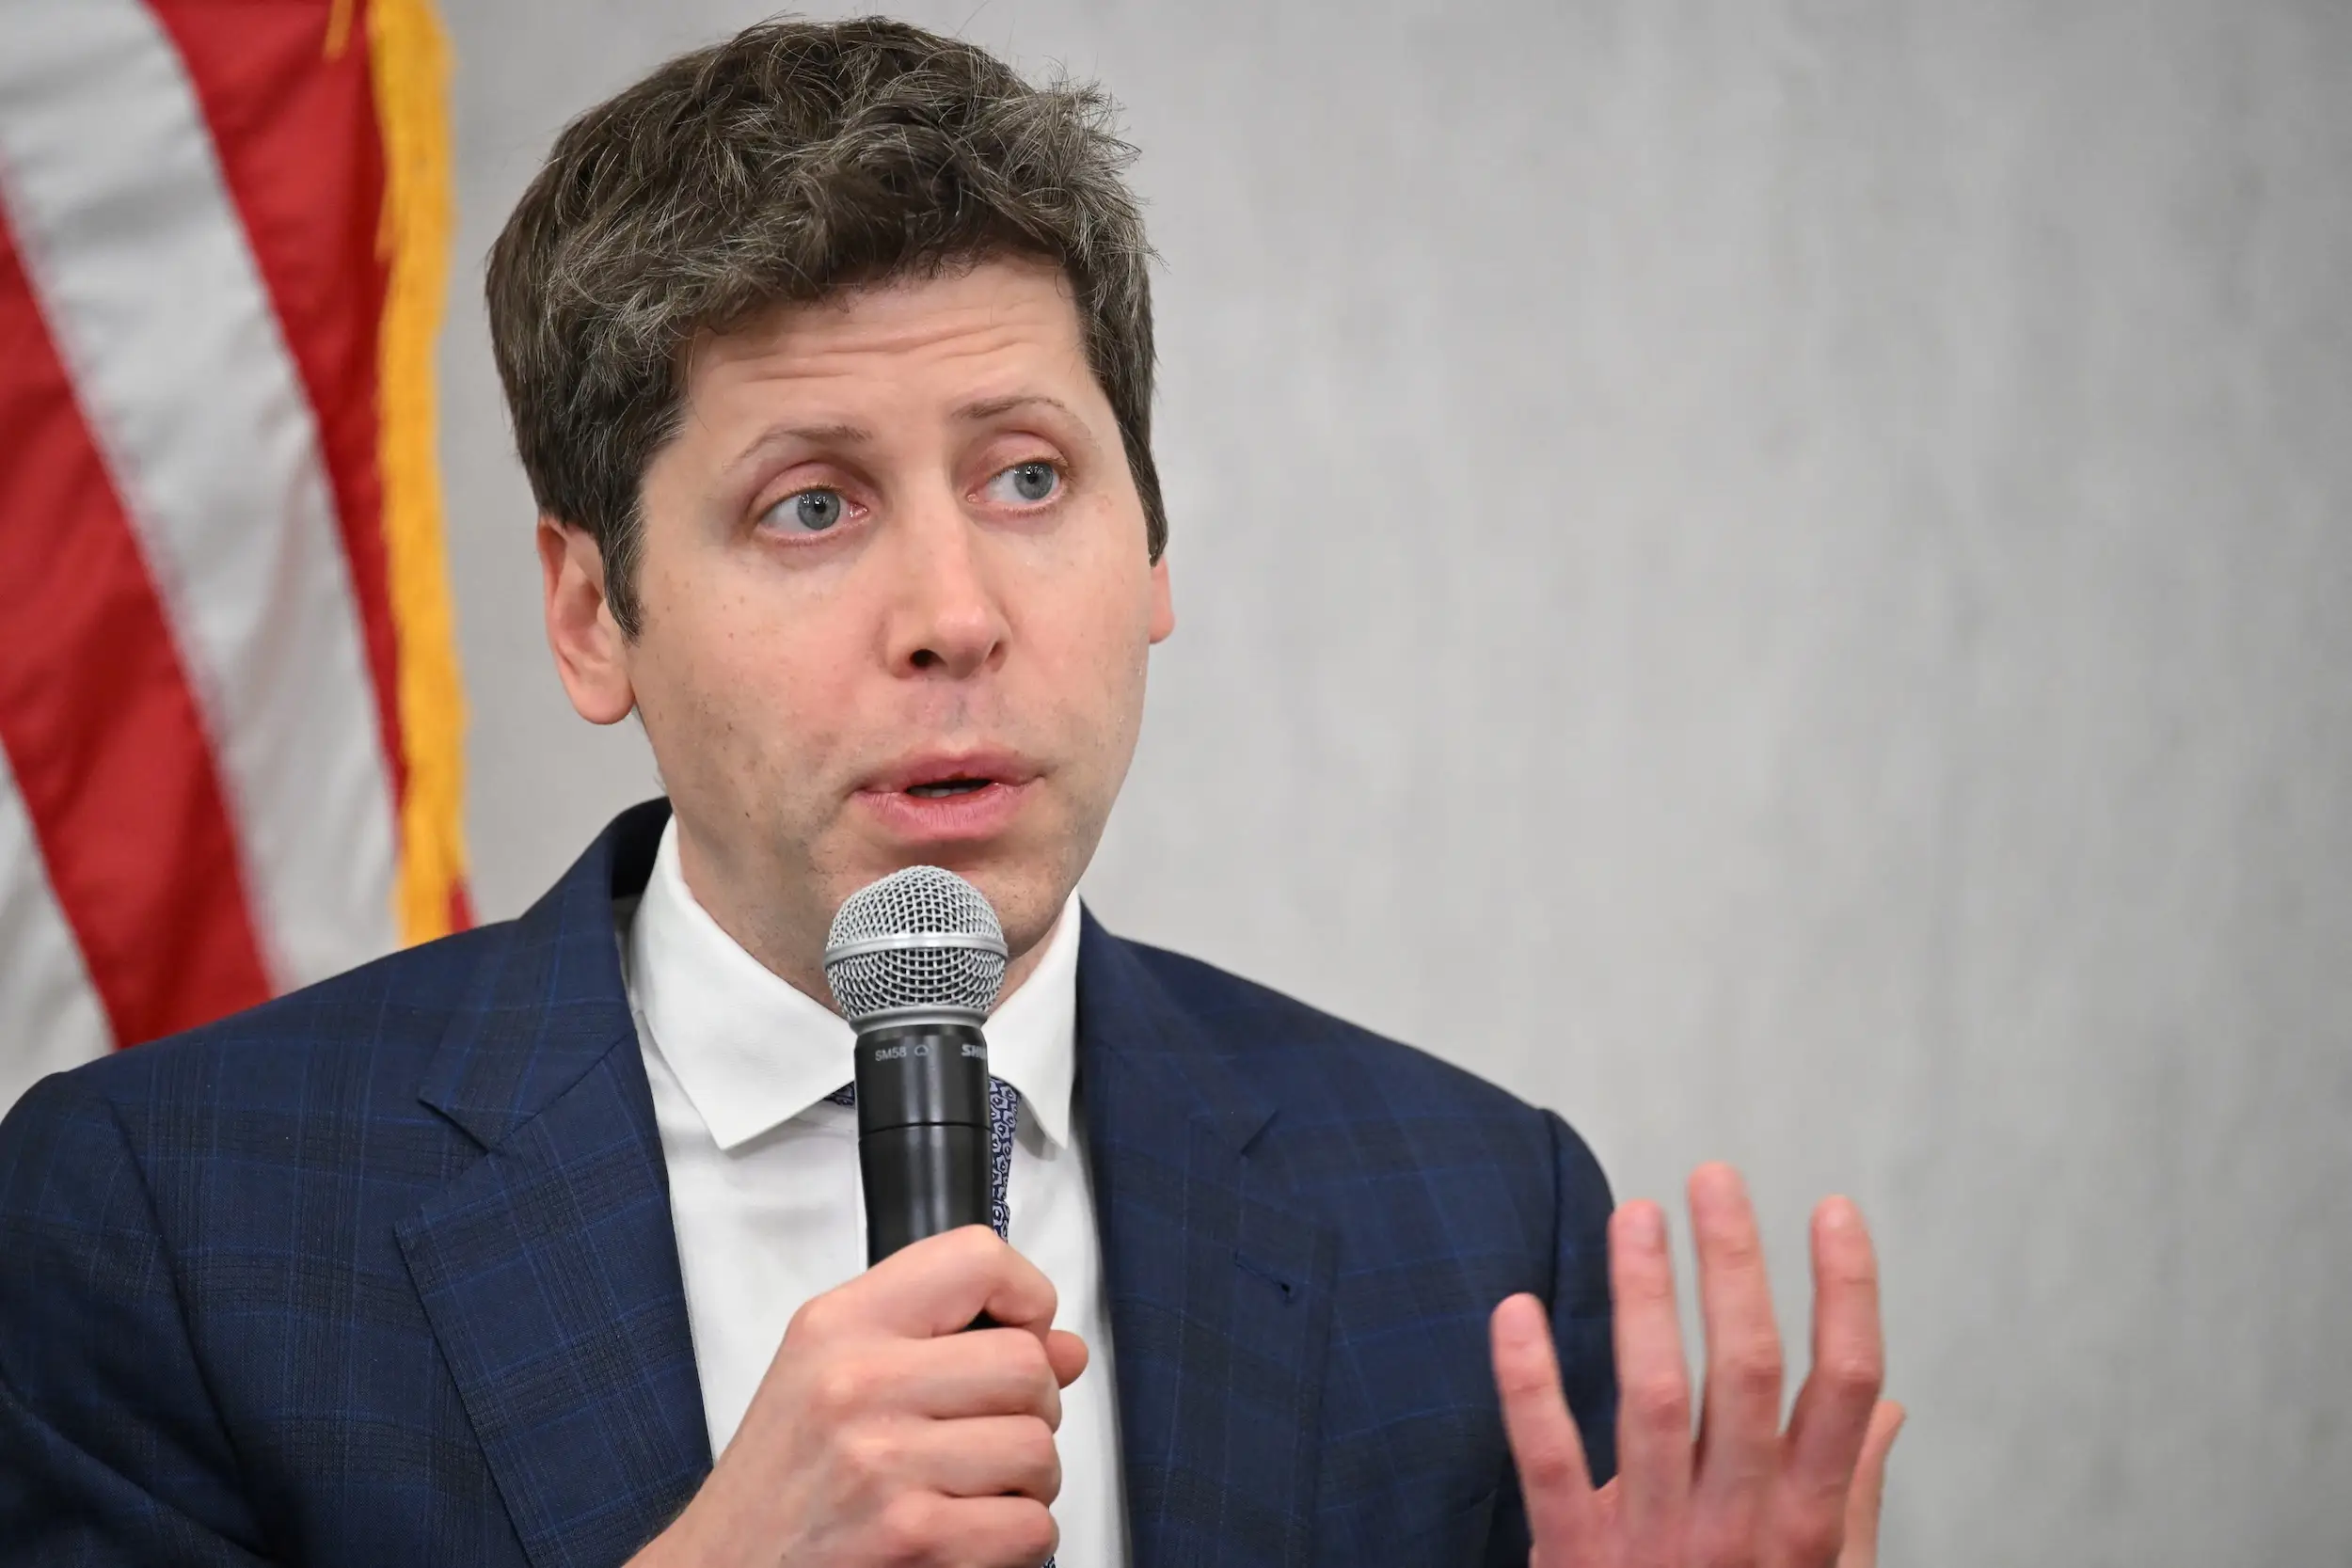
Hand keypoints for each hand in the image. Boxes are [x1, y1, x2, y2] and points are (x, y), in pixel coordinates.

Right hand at [634, 1225, 1087, 1567]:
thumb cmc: (780, 1485)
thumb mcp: (831, 1376)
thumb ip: (945, 1344)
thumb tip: (1063, 1347)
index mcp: (839, 1326)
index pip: (975, 1259)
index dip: (1025, 1296)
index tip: (1022, 1330)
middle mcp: (857, 1383)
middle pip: (1027, 1365)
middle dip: (1033, 1410)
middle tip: (990, 1434)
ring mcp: (883, 1462)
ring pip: (1039, 1450)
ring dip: (1026, 1484)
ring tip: (971, 1490)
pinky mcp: (910, 1536)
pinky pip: (1031, 1526)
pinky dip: (1016, 1541)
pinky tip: (966, 1535)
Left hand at [1492, 1164, 1903, 1567]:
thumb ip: (1856, 1493)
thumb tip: (1888, 1407)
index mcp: (1809, 1524)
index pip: (1844, 1387)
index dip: (1846, 1292)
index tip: (1831, 1208)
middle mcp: (1741, 1526)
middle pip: (1746, 1370)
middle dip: (1733, 1264)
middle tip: (1715, 1177)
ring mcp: (1656, 1543)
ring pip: (1651, 1394)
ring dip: (1642, 1295)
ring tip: (1635, 1215)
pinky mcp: (1575, 1561)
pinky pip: (1547, 1458)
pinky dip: (1527, 1382)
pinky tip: (1514, 1309)